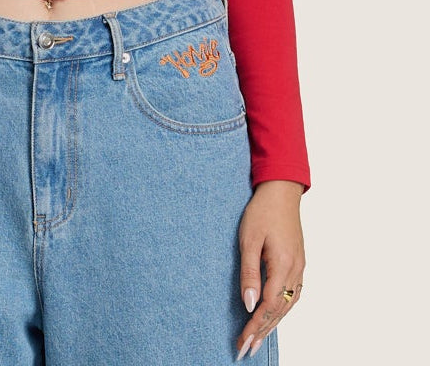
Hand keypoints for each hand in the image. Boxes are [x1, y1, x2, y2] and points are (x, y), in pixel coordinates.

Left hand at [236, 180, 304, 360]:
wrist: (281, 190)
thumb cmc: (262, 211)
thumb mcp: (249, 239)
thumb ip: (249, 273)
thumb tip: (249, 304)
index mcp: (283, 265)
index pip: (268, 305)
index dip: (254, 326)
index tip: (241, 342)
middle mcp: (296, 270)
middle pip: (280, 310)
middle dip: (262, 331)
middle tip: (247, 350)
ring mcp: (300, 267)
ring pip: (288, 305)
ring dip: (273, 324)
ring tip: (258, 339)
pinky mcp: (299, 263)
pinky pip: (294, 294)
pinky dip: (283, 309)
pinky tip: (275, 316)